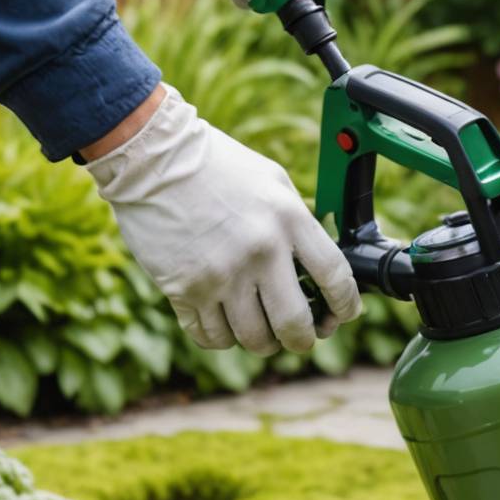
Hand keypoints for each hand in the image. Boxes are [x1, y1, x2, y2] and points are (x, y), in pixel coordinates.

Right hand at [84, 86, 358, 355]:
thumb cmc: (217, 166)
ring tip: (259, 328)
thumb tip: (320, 268)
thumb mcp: (272, 182)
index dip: (346, 307)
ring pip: (253, 339)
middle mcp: (259, 251)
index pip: (336, 279)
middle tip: (298, 337)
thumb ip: (298, 224)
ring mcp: (221, 274)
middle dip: (302, 340)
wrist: (153, 158)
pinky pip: (212, 337)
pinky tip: (223, 323)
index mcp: (289, 220)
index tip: (341, 316)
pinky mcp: (185, 289)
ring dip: (261, 341)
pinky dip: (222, 338)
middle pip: (295, 325)